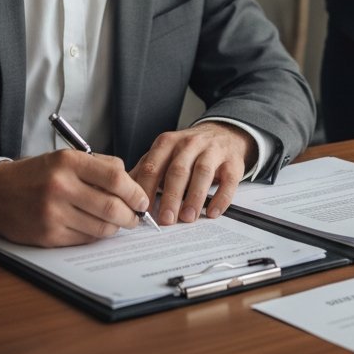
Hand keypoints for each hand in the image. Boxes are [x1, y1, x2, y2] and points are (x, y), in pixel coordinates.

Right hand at [0, 151, 149, 247]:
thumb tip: (131, 184)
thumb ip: (99, 167)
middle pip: (111, 206)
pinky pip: (85, 239)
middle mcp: (61, 186)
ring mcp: (53, 213)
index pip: (115, 177)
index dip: (135, 191)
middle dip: (131, 215)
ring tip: (118, 222)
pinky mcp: (48, 235)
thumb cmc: (37, 174)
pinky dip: (96, 235)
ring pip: (101, 227)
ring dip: (116, 227)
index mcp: (68, 162)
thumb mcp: (66, 158)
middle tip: (136, 216)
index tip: (142, 199)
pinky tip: (96, 227)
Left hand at [130, 123, 255, 226]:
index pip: (153, 166)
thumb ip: (145, 171)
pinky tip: (213, 212)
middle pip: (178, 170)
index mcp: (168, 143)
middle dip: (171, 196)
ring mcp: (213, 151)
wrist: (223, 134)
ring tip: (188, 217)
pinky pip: (228, 180)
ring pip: (202, 173)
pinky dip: (221, 198)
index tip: (142, 211)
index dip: (147, 190)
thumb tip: (120, 193)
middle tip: (166, 220)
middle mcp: (190, 144)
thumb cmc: (188, 151)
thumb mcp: (165, 154)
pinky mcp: (232, 162)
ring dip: (194, 197)